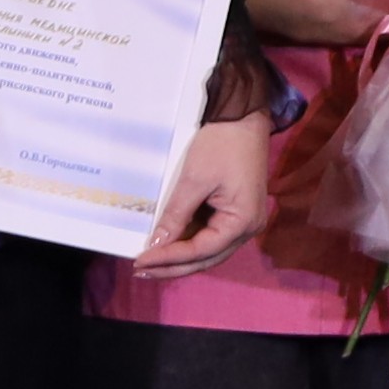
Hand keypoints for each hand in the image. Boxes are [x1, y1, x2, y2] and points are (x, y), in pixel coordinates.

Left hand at [121, 115, 270, 279]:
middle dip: (173, 267)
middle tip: (141, 270)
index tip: (140, 260)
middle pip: (206, 258)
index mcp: (242, 222)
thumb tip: (156, 245)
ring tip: (151, 263)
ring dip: (180, 258)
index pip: (200, 250)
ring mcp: (245, 222)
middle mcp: (248, 229)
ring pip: (209, 251)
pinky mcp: (237, 213)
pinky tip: (169, 246)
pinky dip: (189, 243)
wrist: (243, 117)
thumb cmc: (222, 145)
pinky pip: (212, 236)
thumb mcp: (194, 180)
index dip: (168, 258)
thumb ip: (176, 215)